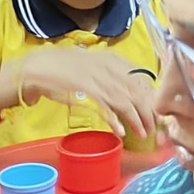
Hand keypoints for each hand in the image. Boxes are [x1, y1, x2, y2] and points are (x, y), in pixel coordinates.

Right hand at [19, 48, 156, 139]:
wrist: (37, 68)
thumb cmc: (63, 70)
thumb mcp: (92, 68)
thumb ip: (109, 76)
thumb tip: (126, 92)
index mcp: (112, 59)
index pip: (140, 78)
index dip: (151, 97)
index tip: (156, 112)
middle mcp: (109, 67)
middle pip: (137, 90)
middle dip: (148, 111)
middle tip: (154, 127)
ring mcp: (98, 78)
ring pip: (126, 100)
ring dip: (136, 119)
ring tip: (142, 133)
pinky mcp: (86, 90)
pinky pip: (106, 107)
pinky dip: (115, 121)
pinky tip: (121, 132)